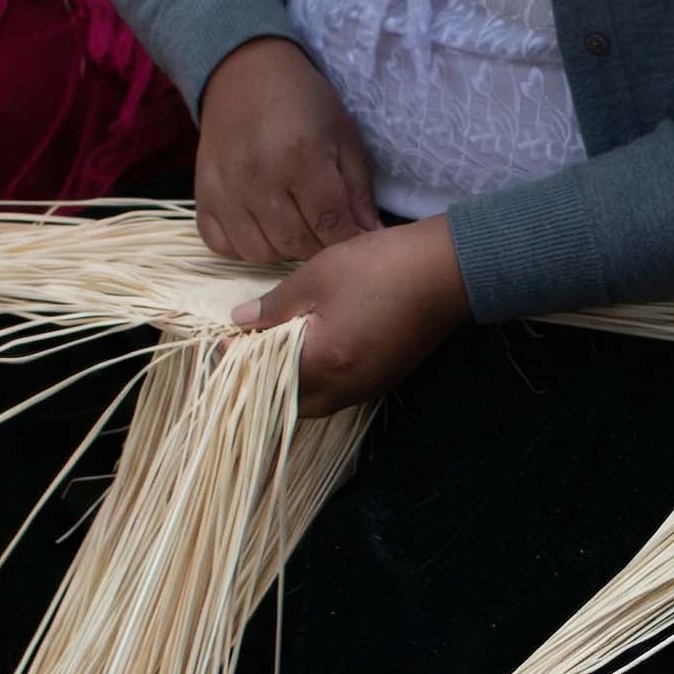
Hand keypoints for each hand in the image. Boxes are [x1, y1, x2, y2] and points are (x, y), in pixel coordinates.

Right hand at [196, 38, 379, 264]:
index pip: (330, 226)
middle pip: (297, 244)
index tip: (358, 240)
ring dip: (284, 249)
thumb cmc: (303, 102)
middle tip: (326, 230)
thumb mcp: (344, 136)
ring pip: (260, 253)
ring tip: (295, 226)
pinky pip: (223, 246)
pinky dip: (244, 247)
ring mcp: (225, 190)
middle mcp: (258, 179)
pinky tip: (260, 227)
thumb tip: (374, 238)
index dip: (349, 241)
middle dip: (320, 246)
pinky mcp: (201, 196)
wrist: (244, 71)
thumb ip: (359, 192)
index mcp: (301, 159)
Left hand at [230, 217, 470, 416]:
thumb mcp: (318, 276)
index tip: (224, 340)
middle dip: (265, 385)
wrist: (448, 272)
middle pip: (290, 406)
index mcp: (323, 362)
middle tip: (250, 351)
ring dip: (294, 385)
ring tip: (280, 349)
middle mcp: (346, 387)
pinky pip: (342, 392)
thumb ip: (276, 305)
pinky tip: (318, 349)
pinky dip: (320, 380)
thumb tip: (241, 322)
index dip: (238, 361)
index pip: (265, 378)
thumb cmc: (380, 268)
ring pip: (318, 402)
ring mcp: (370, 386)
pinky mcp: (386, 377)